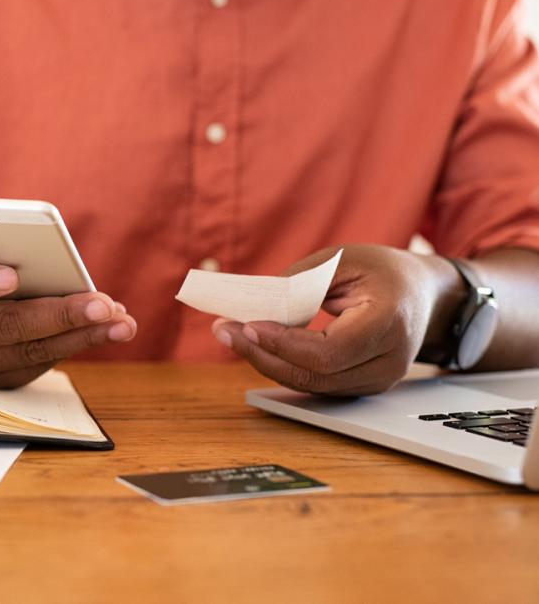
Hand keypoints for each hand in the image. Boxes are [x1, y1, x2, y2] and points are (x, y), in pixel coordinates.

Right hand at [0, 248, 136, 388]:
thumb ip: (3, 248)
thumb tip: (57, 262)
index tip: (12, 277)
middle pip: (4, 325)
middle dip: (59, 315)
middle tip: (102, 305)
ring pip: (28, 352)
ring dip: (82, 337)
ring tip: (121, 322)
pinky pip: (38, 366)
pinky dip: (76, 346)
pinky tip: (108, 331)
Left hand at [211, 245, 458, 395]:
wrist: (422, 294)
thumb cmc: (382, 271)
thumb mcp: (341, 260)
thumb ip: (299, 283)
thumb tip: (256, 308)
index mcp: (389, 323)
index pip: (330, 351)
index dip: (285, 343)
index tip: (248, 325)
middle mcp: (388, 361)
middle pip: (315, 375)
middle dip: (262, 354)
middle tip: (224, 331)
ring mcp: (378, 380)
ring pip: (310, 384)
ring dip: (265, 361)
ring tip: (230, 335)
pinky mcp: (362, 385)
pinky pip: (315, 382)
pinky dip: (281, 365)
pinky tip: (254, 345)